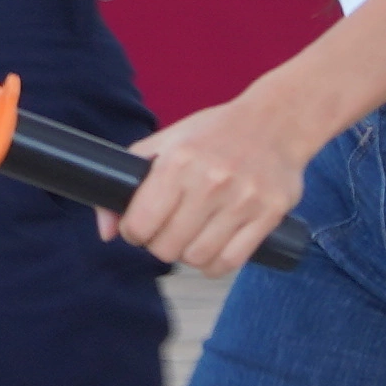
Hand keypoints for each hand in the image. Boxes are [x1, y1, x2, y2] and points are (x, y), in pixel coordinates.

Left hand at [111, 90, 317, 275]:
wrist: (278, 120)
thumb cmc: (217, 132)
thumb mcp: (167, 142)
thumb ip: (130, 179)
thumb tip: (106, 232)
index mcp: (179, 161)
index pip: (140, 224)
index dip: (133, 232)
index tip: (140, 228)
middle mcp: (210, 181)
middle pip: (167, 247)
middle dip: (159, 245)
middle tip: (167, 233)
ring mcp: (242, 200)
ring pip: (197, 258)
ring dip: (188, 256)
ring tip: (191, 239)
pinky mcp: (269, 215)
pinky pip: (230, 262)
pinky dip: (214, 265)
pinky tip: (212, 251)